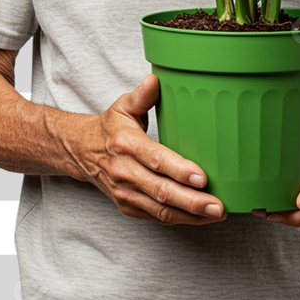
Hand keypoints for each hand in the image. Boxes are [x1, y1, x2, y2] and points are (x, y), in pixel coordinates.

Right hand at [64, 73, 226, 225]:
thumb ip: (142, 95)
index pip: (155, 159)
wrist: (81, 152)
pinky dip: (180, 219)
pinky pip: (156, 217)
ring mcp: (125, 192)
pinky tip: (200, 217)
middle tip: (218, 205)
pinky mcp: (127, 206)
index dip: (179, 170)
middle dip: (192, 200)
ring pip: (160, 210)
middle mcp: (124, 171)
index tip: (202, 177)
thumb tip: (155, 80)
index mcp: (126, 144)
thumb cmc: (110, 127)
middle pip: (161, 190)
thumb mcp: (123, 106)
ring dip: (190, 214)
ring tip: (216, 213)